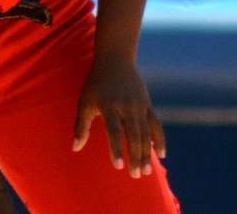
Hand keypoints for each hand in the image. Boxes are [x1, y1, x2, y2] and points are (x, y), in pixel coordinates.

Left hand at [73, 54, 165, 177]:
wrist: (115, 61)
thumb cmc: (95, 84)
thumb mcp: (85, 101)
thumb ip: (81, 125)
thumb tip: (75, 148)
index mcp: (109, 105)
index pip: (114, 131)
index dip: (116, 149)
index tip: (118, 166)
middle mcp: (126, 106)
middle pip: (133, 135)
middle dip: (135, 156)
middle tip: (135, 175)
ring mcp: (140, 106)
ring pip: (146, 133)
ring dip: (147, 153)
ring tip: (145, 171)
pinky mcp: (148, 105)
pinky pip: (156, 125)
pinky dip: (160, 139)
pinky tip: (161, 154)